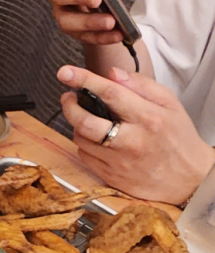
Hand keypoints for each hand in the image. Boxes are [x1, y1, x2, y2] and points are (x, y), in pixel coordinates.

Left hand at [57, 65, 214, 204]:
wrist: (186, 179)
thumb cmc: (178, 138)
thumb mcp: (170, 104)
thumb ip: (142, 85)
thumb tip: (112, 74)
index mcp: (148, 118)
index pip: (110, 93)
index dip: (84, 80)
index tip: (65, 72)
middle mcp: (130, 140)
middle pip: (86, 121)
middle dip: (70, 106)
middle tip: (68, 97)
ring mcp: (117, 161)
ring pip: (81, 139)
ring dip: (77, 125)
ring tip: (85, 118)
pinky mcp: (108, 176)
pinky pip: (84, 156)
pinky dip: (84, 143)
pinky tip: (94, 138)